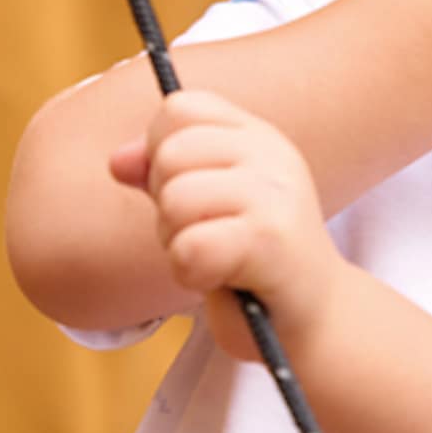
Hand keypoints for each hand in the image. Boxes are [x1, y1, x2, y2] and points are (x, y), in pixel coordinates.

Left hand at [113, 88, 346, 361]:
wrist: (314, 322)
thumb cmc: (254, 267)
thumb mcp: (206, 207)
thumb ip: (161, 175)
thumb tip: (117, 161)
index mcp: (257, 136)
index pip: (179, 110)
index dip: (160, 153)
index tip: (189, 194)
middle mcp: (272, 155)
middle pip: (169, 153)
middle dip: (166, 205)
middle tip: (205, 236)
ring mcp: (275, 195)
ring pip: (175, 200)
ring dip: (178, 244)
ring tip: (215, 260)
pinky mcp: (271, 240)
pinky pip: (190, 247)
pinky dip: (191, 273)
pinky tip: (221, 280)